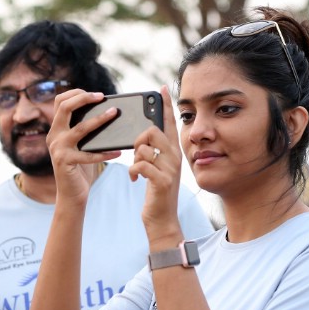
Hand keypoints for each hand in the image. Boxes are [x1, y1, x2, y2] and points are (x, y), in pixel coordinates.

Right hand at [47, 88, 122, 202]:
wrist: (71, 194)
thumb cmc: (81, 168)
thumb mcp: (82, 145)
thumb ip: (86, 130)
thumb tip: (108, 111)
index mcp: (56, 129)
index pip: (60, 101)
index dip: (76, 93)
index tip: (95, 94)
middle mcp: (53, 136)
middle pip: (64, 107)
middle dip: (84, 98)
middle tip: (102, 96)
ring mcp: (58, 148)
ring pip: (79, 128)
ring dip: (99, 119)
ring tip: (114, 113)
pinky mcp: (65, 162)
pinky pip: (89, 154)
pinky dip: (105, 153)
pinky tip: (118, 152)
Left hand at [129, 85, 182, 244]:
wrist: (162, 220)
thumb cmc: (156, 194)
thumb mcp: (157, 169)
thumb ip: (153, 153)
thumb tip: (143, 137)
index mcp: (173, 152)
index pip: (170, 123)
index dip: (165, 105)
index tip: (161, 89)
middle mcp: (175, 158)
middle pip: (152, 131)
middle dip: (137, 140)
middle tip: (136, 155)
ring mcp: (170, 170)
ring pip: (144, 148)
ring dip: (134, 159)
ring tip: (137, 172)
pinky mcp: (162, 181)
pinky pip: (141, 165)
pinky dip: (134, 172)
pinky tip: (136, 180)